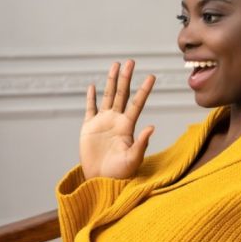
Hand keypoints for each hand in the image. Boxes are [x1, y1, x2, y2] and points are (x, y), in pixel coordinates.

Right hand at [80, 60, 155, 179]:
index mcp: (128, 126)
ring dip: (111, 81)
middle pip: (122, 94)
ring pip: (107, 96)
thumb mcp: (133, 159)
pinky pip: (90, 109)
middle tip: (131, 61)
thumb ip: (141, 143)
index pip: (137, 104)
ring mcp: (102, 122)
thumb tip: (151, 127)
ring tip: (115, 65)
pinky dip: (91, 98)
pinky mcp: (88, 127)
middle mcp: (116, 120)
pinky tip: (93, 86)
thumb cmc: (119, 173)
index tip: (152, 76)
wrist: (100, 180)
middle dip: (126, 78)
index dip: (144, 90)